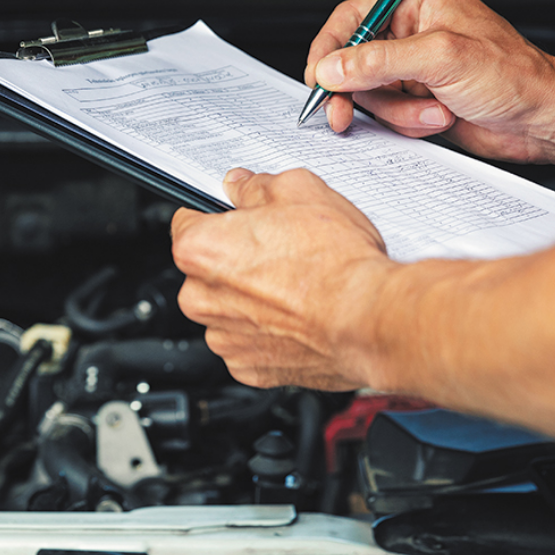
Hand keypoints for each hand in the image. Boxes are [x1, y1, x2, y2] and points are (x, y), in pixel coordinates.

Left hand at [170, 168, 394, 389]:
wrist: (368, 320)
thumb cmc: (336, 263)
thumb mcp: (298, 191)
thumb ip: (257, 186)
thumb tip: (242, 185)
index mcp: (199, 249)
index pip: (186, 221)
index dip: (218, 217)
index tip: (237, 219)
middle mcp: (200, 297)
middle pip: (206, 270)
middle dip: (235, 260)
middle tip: (279, 251)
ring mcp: (223, 337)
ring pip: (227, 309)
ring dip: (251, 300)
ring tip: (295, 286)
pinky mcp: (248, 368)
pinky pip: (248, 343)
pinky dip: (268, 333)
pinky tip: (298, 316)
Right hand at [305, 0, 554, 177]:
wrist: (545, 120)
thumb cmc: (515, 76)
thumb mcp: (442, 59)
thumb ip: (380, 61)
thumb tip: (332, 67)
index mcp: (420, 1)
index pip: (353, 16)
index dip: (330, 48)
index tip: (318, 77)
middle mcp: (415, 31)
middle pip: (355, 60)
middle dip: (359, 91)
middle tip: (343, 113)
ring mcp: (416, 67)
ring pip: (371, 93)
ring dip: (396, 111)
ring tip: (433, 111)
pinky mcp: (420, 98)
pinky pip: (388, 113)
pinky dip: (408, 122)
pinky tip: (439, 118)